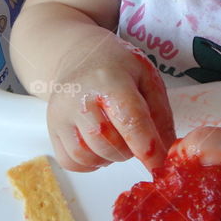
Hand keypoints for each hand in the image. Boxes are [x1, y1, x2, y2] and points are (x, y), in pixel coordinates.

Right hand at [47, 38, 175, 172]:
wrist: (80, 56)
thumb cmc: (118, 66)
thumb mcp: (147, 78)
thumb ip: (160, 114)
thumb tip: (168, 151)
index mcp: (110, 80)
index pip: (130, 120)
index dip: (147, 147)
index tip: (159, 164)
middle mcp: (81, 98)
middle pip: (107, 142)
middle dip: (129, 150)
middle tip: (135, 136)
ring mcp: (61, 114)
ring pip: (88, 156)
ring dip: (110, 157)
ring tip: (117, 139)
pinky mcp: (52, 128)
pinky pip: (71, 162)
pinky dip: (90, 163)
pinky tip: (100, 147)